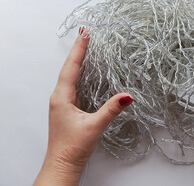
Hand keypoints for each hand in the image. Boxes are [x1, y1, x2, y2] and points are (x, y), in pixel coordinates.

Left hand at [34, 30, 133, 185]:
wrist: (63, 164)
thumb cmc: (73, 147)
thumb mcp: (94, 126)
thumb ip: (111, 110)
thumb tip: (128, 96)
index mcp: (62, 97)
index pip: (71, 67)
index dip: (78, 50)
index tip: (84, 34)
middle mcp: (60, 97)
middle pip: (69, 68)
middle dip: (78, 50)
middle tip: (86, 34)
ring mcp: (63, 102)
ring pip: (70, 76)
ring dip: (78, 60)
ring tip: (86, 47)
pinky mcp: (67, 107)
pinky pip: (73, 84)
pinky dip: (80, 73)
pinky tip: (86, 71)